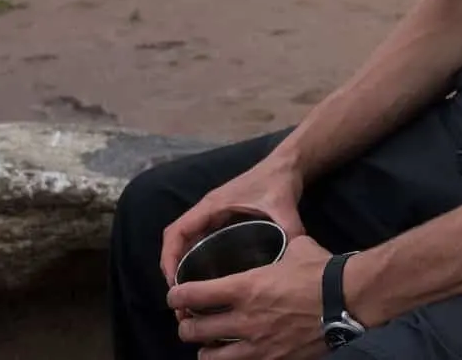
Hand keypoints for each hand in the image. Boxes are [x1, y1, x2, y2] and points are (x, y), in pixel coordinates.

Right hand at [159, 158, 305, 289]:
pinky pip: (198, 237)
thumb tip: (292, 263)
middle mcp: (207, 209)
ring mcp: (213, 213)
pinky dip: (192, 255)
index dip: (169, 258)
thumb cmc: (279, 182)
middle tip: (181, 296)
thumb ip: (289, 233)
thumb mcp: (285, 209)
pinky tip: (204, 277)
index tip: (174, 283)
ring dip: (180, 262)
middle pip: (175, 238)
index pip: (177, 231)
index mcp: (213, 206)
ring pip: (185, 239)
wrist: (286, 165)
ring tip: (188, 292)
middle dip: (172, 266)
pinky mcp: (221, 217)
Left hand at [168, 233, 331, 359]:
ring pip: (210, 357)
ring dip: (204, 349)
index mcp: (244, 288)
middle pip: (193, 331)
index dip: (176, 295)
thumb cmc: (320, 269)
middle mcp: (244, 320)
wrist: (349, 300)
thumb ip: (275, 249)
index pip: (192, 295)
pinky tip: (236, 355)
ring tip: (208, 343)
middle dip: (185, 325)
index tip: (175, 293)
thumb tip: (277, 240)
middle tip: (188, 319)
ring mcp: (257, 346)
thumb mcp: (293, 248)